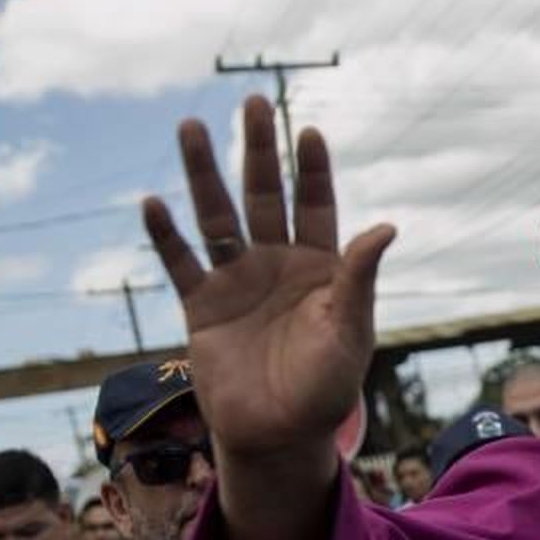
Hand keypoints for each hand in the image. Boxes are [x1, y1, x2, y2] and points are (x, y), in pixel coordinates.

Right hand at [142, 96, 395, 461]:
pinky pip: (181, 263)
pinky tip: (153, 203)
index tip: (309, 132)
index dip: (313, 171)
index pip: (317, 206)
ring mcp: (237, 282)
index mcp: (320, 269)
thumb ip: (359, 279)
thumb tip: (386, 227)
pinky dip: (167, 236)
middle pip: (264, 196)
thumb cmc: (325, 390)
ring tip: (190, 126)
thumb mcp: (350, 333)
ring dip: (202, 174)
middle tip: (253, 103)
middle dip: (258, 151)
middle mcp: (276, 265)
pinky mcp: (202, 307)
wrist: (278, 437)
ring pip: (217, 216)